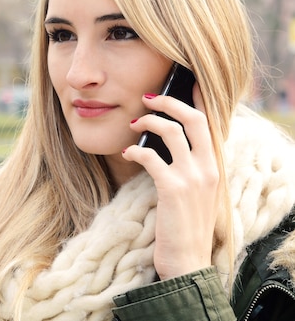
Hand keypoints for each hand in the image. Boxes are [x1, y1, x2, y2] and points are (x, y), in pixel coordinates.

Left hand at [122, 84, 218, 279]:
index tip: (188, 81)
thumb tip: (165, 142)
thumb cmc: (184, 225)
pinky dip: (134, 151)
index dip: (200, 99)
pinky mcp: (173, 189)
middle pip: (194, 119)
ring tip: (132, 124)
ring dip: (147, 122)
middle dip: (169, 102)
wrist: (188, 260)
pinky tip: (126, 154)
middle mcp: (209, 168)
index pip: (212, 124)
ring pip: (171, 131)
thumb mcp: (194, 192)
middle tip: (148, 98)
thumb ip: (188, 167)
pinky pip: (150, 157)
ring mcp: (193, 178)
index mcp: (215, 166)